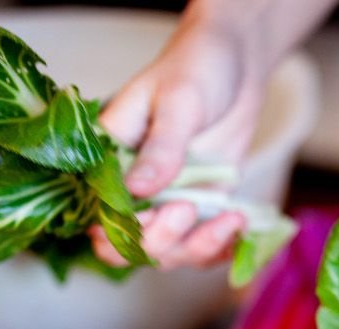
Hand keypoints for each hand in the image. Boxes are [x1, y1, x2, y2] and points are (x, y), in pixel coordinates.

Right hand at [91, 1, 264, 268]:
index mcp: (107, 160)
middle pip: (131, 247)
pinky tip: (239, 230)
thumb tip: (138, 189)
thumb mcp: (179, 101)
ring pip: (168, 253)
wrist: (234, 64)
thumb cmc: (196, 68)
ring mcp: (166, 203)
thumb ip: (161, 147)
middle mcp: (132, 190)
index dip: (124, 227)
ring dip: (197, 247)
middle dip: (161, 241)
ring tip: (231, 217)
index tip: (158, 209)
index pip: (99, 214)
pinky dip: (220, 249)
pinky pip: (201, 247)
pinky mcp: (198, 208)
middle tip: (189, 208)